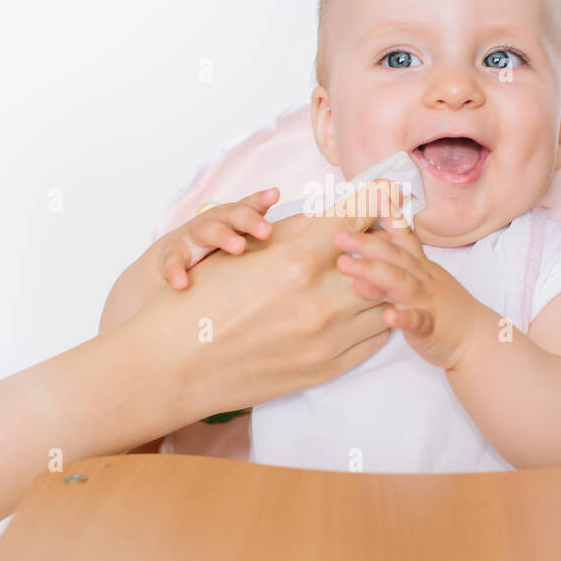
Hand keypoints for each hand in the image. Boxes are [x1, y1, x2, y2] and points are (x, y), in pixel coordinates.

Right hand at [141, 178, 407, 410]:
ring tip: (380, 267)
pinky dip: (376, 316)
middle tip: (386, 229)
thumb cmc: (198, 302)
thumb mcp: (241, 253)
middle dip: (383, 240)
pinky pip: (373, 337)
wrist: (174, 368)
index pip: (356, 220)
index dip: (374, 199)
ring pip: (383, 301)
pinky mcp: (326, 369)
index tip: (386, 190)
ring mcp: (327, 341)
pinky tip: (368, 305)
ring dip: (383, 280)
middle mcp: (320, 303)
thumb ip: (295, 232)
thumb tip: (334, 214)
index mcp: (297, 263)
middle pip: (379, 260)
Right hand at [158, 187, 278, 288]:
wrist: (177, 256)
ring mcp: (193, 236)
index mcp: (236, 218)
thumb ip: (281, 232)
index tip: (275, 195)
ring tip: (238, 247)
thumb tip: (320, 223)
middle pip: (234, 215)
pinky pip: (173, 262)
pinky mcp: (174, 255)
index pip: (251, 206)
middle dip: (250, 220)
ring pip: (207, 231)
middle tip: (266, 230)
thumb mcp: (248, 238)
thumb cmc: (225, 248)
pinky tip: (182, 284)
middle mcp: (217, 221)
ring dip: (223, 237)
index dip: (262, 200)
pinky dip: (176, 271)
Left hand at [333, 202, 485, 369]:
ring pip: (401, 282)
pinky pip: (417, 321)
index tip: (371, 194)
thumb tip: (359, 259)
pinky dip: (403, 318)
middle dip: (365, 243)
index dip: (389, 214)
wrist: (477, 339)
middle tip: (338, 236)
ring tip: (347, 266)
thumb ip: (390, 270)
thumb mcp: (419, 282)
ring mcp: (427, 301)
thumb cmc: (443, 310)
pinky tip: (387, 317)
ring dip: (373, 272)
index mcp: (420, 266)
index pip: (403, 236)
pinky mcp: (431, 328)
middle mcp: (423, 278)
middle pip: (394, 255)